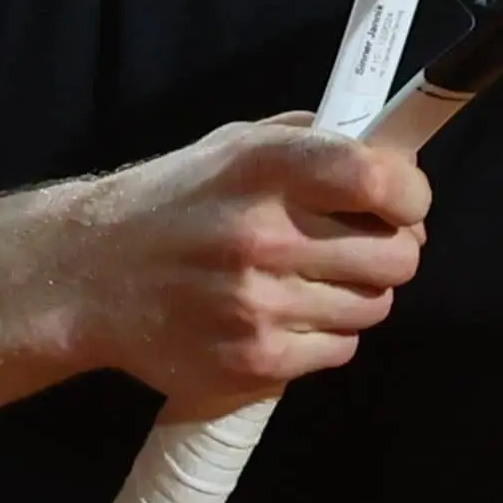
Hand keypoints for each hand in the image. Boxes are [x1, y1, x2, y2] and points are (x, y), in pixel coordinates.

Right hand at [59, 117, 431, 418]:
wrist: (91, 276)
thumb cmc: (173, 203)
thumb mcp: (232, 144)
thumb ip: (312, 142)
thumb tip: (393, 156)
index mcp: (261, 168)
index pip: (379, 179)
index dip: (411, 193)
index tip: (404, 200)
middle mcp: (262, 236)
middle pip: (396, 256)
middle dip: (394, 249)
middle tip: (365, 245)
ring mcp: (258, 306)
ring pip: (374, 307)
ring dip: (359, 294)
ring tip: (315, 280)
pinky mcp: (253, 361)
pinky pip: (340, 350)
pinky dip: (327, 334)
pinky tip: (288, 313)